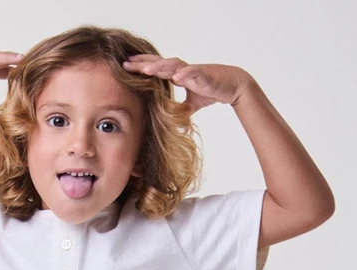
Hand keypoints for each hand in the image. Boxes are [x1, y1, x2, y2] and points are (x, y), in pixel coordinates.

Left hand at [122, 55, 250, 111]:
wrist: (231, 86)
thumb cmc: (210, 90)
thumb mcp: (190, 103)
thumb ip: (179, 108)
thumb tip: (169, 119)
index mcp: (177, 74)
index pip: (155, 68)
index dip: (141, 67)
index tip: (125, 67)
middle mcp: (182, 70)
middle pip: (159, 64)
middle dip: (142, 64)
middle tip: (125, 64)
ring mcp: (192, 71)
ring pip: (173, 66)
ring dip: (159, 67)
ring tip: (146, 70)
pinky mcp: (203, 75)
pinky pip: (193, 73)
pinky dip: (185, 74)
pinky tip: (176, 76)